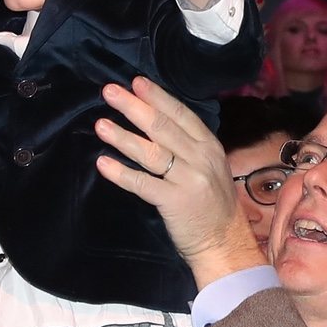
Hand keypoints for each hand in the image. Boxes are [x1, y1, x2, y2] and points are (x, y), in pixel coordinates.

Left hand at [93, 78, 264, 286]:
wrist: (225, 244)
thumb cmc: (213, 206)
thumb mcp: (210, 168)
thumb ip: (189, 147)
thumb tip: (154, 124)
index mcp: (210, 146)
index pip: (181, 115)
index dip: (157, 97)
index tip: (136, 82)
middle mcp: (201, 158)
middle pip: (163, 127)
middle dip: (134, 107)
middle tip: (110, 92)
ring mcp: (189, 179)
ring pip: (151, 152)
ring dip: (123, 137)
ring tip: (101, 124)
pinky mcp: (174, 201)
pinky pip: (143, 183)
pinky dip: (122, 173)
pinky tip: (103, 163)